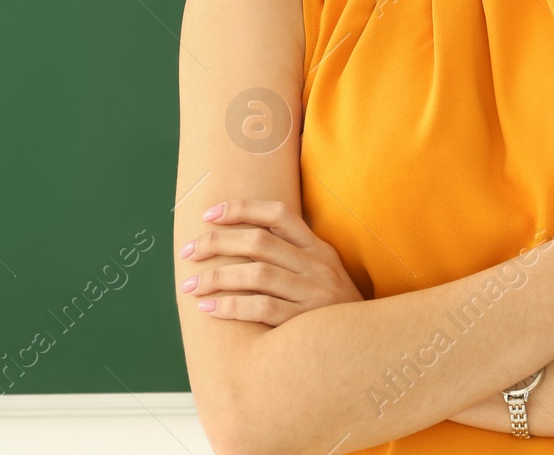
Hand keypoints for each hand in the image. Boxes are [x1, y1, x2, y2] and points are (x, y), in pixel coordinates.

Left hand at [180, 198, 364, 324]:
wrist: (366, 344)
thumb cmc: (332, 307)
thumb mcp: (323, 272)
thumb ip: (293, 255)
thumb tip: (241, 240)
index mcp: (318, 248)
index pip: (278, 214)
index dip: (241, 208)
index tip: (208, 214)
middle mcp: (316, 265)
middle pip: (258, 242)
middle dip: (216, 243)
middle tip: (187, 252)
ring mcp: (312, 293)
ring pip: (256, 274)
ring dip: (216, 277)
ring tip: (190, 286)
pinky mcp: (305, 322)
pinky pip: (262, 308)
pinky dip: (231, 306)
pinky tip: (208, 308)